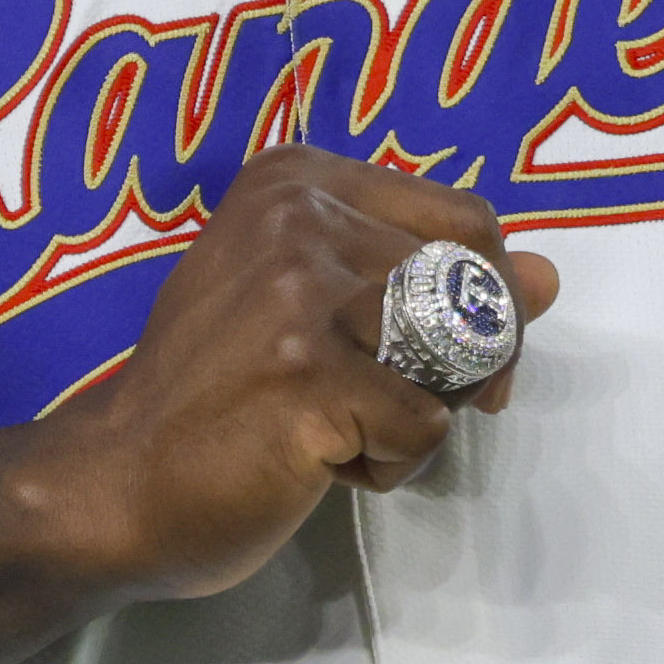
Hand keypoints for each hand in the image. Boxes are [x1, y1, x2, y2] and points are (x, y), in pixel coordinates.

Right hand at [15, 148, 560, 602]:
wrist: (113, 484)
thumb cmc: (215, 399)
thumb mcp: (312, 307)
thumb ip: (424, 279)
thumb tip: (550, 277)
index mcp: (298, 179)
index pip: (469, 220)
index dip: (485, 299)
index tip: (446, 360)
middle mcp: (299, 216)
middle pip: (478, 289)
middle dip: (458, 371)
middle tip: (374, 412)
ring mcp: (300, 292)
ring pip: (461, 356)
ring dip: (418, 417)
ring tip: (335, 432)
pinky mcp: (308, 375)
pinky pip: (426, 426)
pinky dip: (388, 464)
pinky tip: (317, 464)